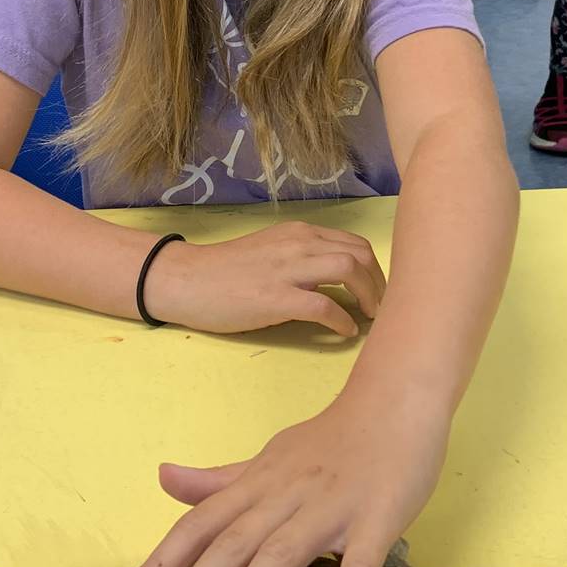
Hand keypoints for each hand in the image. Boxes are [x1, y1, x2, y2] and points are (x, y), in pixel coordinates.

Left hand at [118, 385, 450, 566]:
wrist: (398, 402)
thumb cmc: (334, 439)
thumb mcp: (270, 457)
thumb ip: (220, 479)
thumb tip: (163, 478)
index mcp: (259, 483)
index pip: (200, 524)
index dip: (163, 561)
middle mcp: (286, 496)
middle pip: (230, 544)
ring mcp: (332, 510)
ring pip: (280, 557)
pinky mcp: (378, 522)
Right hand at [141, 223, 386, 337]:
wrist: (187, 280)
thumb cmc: (227, 271)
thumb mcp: (272, 251)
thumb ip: (303, 258)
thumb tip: (338, 280)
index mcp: (300, 233)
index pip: (354, 242)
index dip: (374, 269)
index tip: (377, 291)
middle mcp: (299, 244)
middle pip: (360, 254)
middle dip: (379, 282)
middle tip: (379, 307)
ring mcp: (287, 270)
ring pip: (348, 270)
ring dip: (368, 296)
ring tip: (369, 317)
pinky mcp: (276, 298)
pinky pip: (324, 307)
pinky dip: (342, 321)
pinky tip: (344, 332)